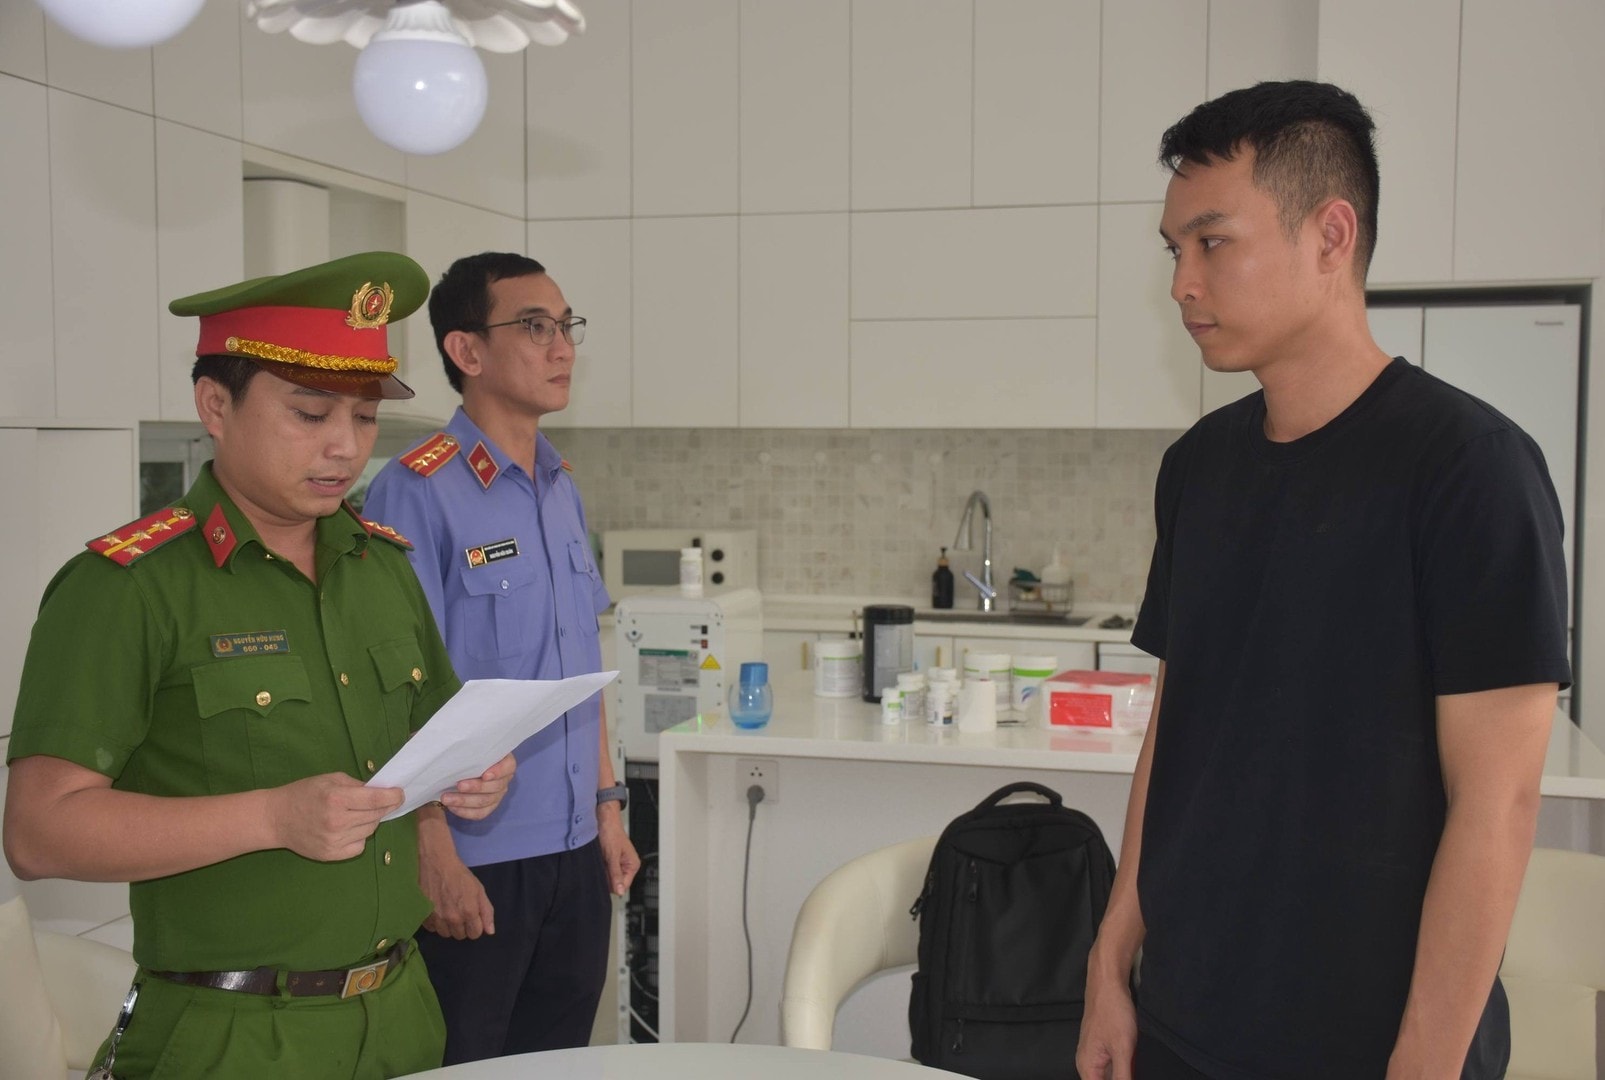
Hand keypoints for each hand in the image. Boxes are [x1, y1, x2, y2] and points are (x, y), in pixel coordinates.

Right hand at [270, 772, 402, 861]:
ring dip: (369, 821)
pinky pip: (359, 846)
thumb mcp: (330, 779)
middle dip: (382, 807)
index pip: (375, 799)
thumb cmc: (304, 794)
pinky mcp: (331, 855)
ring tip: (355, 814)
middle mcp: (337, 821)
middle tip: (378, 802)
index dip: (393, 797)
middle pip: (376, 816)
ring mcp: (334, 841)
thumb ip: (356, 785)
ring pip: (370, 831)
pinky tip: (348, 829)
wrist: (276, 819)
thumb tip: (382, 791)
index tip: (400, 794)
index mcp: (336, 798)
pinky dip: (359, 837)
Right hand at [418, 818, 494, 938]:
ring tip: (448, 911)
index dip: (475, 926)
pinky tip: (437, 910)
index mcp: (469, 912)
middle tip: (459, 911)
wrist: (436, 863)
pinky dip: (435, 923)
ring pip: (446, 934)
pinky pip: (432, 929)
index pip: (475, 934)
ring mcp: (437, 919)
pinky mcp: (423, 916)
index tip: (472, 916)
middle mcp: (453, 919)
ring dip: (448, 926)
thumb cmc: (460, 875)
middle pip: (460, 936)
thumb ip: (486, 911)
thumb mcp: (479, 890)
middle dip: (462, 926)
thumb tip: (490, 931)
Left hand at [439, 752, 515, 820]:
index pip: (508, 767)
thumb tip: (461, 742)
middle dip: (475, 787)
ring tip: (446, 798)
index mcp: (505, 762)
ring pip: (485, 802)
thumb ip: (473, 747)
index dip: (498, 772)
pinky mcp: (488, 807)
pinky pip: (480, 813)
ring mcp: (497, 795)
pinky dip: (465, 812)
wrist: (463, 768)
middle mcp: (503, 780)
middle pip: (495, 787)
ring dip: (464, 801)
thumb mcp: (474, 747)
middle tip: (458, 785)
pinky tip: (452, 807)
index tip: (485, 775)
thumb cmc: (469, 753)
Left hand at [597, 803, 639, 896]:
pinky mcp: (608, 861)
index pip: (623, 886)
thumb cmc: (611, 832)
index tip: (604, 877)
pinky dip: (599, 866)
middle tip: (601, 865)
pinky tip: (597, 859)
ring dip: (601, 871)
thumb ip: (615, 874)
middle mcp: (625, 865)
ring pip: (607, 877)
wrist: (603, 819)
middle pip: (615, 883)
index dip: (613, 884)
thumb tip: (620, 891)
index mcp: (632, 865)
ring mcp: (617, 863)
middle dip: (606, 877)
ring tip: (600, 859)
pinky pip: (603, 870)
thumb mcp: (613, 855)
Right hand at [1075, 968, 1137, 1079]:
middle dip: (1123, 1078)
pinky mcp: (1105, 1046)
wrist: (1109, 982)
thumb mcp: (1122, 1049)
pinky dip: (1126, 1067)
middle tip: (1133, 1065)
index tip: (1129, 1074)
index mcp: (1087, 1067)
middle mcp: (1088, 1063)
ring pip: (1111, 1076)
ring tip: (1133, 1060)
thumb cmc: (1112, 1011)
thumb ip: (1122, 1077)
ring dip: (1125, 1074)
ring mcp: (1096, 1054)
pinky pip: (1115, 1065)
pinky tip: (1136, 1061)